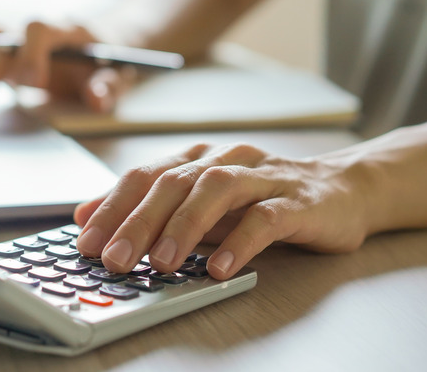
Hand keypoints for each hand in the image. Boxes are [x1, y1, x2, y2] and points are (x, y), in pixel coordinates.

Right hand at [0, 21, 136, 111]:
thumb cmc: (108, 62)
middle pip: (1, 37)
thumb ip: (109, 87)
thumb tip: (96, 99)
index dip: (31, 53)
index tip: (32, 82)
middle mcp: (36, 30)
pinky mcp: (5, 48)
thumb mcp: (118, 76)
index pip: (39, 29)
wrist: (101, 45)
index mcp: (65, 31)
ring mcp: (18, 37)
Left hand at [73, 143, 376, 279]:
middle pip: (173, 182)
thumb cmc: (259, 200)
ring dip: (184, 227)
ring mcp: (263, 176)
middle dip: (139, 222)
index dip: (112, 207)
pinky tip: (220, 267)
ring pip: (216, 190)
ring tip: (163, 263)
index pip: (144, 177)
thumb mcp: (198, 203)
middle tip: (115, 259)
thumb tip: (86, 216)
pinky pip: (266, 217)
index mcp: (196, 159)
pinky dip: (239, 241)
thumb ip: (148, 209)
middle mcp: (224, 160)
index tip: (85, 241)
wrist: (340, 190)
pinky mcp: (298, 200)